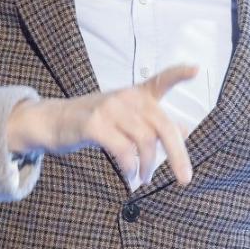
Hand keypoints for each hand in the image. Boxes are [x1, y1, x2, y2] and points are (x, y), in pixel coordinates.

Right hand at [6, 64, 197, 184]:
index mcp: (136, 94)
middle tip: (185, 178)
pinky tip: (129, 175)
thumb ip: (153, 123)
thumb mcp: (126, 118)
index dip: (179, 74)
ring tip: (143, 178)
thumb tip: (185, 130)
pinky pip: (123, 151)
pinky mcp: (94, 124)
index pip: (161, 80)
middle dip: (177, 155)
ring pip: (144, 142)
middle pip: (162, 126)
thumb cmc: (94, 122)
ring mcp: (109, 108)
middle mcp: (126, 97)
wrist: (53, 121)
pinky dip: (130, 168)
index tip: (196, 70)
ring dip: (148, 166)